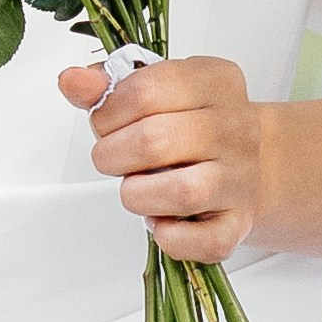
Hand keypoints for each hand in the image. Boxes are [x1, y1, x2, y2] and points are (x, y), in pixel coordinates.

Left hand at [60, 54, 263, 267]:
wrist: (249, 164)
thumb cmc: (191, 126)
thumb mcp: (155, 89)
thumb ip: (107, 87)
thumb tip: (73, 82)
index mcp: (214, 81)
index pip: (145, 90)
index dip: (108, 113)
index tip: (106, 123)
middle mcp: (235, 127)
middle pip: (155, 141)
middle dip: (112, 155)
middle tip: (112, 158)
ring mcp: (241, 178)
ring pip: (182, 192)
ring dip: (137, 195)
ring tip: (135, 187)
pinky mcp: (238, 223)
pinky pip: (205, 241)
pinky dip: (171, 237)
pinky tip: (160, 218)